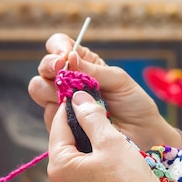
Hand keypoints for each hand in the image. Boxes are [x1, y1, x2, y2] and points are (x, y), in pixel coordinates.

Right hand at [28, 33, 181, 150]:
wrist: (142, 135)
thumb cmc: (134, 104)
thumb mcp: (119, 81)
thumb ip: (94, 70)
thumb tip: (71, 58)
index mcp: (84, 64)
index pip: (60, 46)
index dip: (58, 47)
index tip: (64, 55)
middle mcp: (69, 81)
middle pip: (45, 67)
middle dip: (49, 66)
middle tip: (62, 71)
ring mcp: (63, 103)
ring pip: (39, 89)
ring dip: (52, 89)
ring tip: (73, 97)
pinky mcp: (61, 125)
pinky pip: (49, 116)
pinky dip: (60, 113)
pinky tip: (77, 117)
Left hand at [48, 90, 177, 181]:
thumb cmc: (130, 177)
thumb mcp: (110, 139)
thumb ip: (91, 116)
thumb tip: (78, 97)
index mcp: (59, 167)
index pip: (58, 126)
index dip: (71, 106)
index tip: (81, 90)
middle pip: (64, 141)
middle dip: (78, 121)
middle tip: (93, 103)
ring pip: (73, 153)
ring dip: (85, 136)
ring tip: (101, 119)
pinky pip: (81, 167)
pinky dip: (90, 152)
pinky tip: (105, 142)